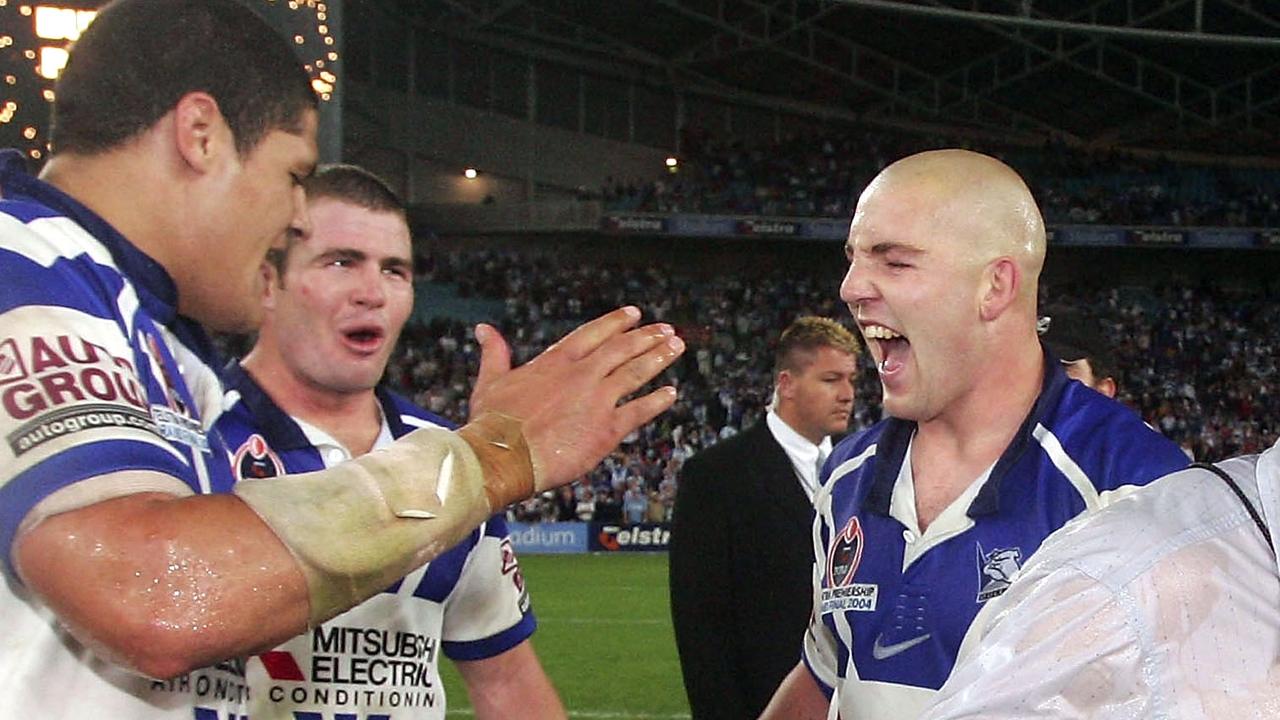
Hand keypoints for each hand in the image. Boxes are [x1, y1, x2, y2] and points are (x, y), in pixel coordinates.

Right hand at [470, 306, 683, 489]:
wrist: (502, 457)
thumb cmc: (492, 424)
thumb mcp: (491, 380)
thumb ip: (494, 353)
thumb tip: (484, 329)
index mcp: (555, 362)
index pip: (592, 334)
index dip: (615, 322)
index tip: (634, 314)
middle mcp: (581, 375)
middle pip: (621, 349)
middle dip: (647, 337)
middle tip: (667, 329)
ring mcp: (596, 400)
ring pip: (635, 373)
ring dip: (657, 358)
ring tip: (676, 347)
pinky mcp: (606, 429)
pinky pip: (639, 411)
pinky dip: (657, 401)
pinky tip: (671, 393)